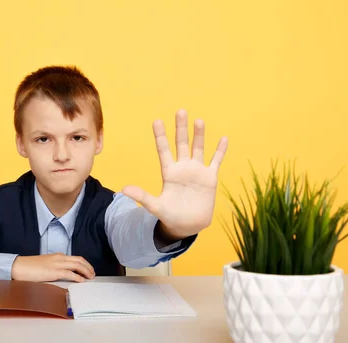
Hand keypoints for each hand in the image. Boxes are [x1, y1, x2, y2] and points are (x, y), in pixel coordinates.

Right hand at [11, 253, 95, 282]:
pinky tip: (81, 281)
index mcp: (58, 256)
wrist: (19, 266)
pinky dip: (78, 277)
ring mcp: (57, 264)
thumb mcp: (45, 264)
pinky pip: (70, 274)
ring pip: (77, 265)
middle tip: (93, 274)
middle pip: (80, 260)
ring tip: (90, 277)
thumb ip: (55, 267)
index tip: (88, 270)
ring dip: (86, 271)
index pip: (75, 258)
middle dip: (89, 267)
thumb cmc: (29, 267)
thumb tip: (62, 274)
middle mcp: (59, 258)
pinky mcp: (53, 272)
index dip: (84, 264)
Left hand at [122, 110, 228, 239]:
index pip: (163, 150)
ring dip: (199, 135)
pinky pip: (216, 161)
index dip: (160, 136)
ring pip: (198, 149)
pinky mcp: (209, 178)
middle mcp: (182, 168)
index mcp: (169, 173)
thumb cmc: (170, 216)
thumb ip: (142, 196)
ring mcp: (196, 172)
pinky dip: (220, 151)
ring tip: (199, 121)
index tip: (157, 121)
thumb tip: (123, 190)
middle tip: (180, 111)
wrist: (188, 225)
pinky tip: (224, 139)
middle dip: (181, 128)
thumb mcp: (155, 206)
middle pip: (181, 144)